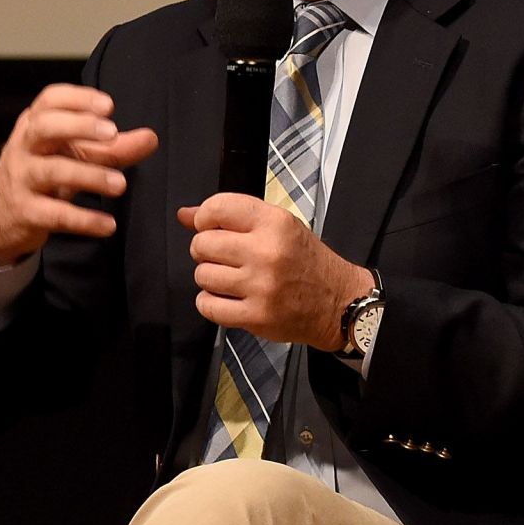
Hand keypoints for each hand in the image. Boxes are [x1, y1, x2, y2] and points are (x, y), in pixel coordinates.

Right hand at [0, 84, 158, 265]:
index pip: (50, 100)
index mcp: (35, 125)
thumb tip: (151, 138)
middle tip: (111, 133)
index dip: (78, 99)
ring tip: (120, 184)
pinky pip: (55, 214)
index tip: (108, 105)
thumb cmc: (41, 175)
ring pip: (52, 171)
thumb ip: (111, 147)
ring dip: (89, 176)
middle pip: (44, 126)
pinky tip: (107, 224)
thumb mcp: (72, 156)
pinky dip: (83, 220)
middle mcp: (24, 147)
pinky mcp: (25, 212)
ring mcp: (22, 179)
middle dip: (78, 126)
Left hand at [178, 194, 373, 350]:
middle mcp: (267, 252)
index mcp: (275, 223)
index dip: (204, 218)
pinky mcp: (256, 316)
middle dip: (206, 251)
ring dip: (210, 278)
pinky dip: (211, 303)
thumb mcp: (278, 227)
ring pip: (202, 276)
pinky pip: (208, 306)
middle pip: (202, 244)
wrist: (338, 303)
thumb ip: (232, 217)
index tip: (210, 227)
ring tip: (230, 279)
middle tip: (223, 257)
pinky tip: (227, 298)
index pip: (217, 208)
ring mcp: (260, 286)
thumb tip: (185, 215)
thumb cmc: (305, 262)